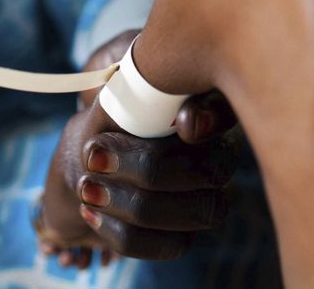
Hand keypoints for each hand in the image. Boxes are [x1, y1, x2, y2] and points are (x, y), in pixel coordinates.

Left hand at [37, 31, 239, 267]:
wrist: (86, 154)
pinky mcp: (185, 232)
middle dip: (151, 167)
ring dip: (132, 203)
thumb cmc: (107, 101)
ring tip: (86, 186)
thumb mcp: (111, 73)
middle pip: (214, 169)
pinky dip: (122, 232)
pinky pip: (170, 245)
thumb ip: (127, 67)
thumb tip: (127, 74)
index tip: (183, 124)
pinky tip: (91, 210)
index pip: (228, 110)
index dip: (213, 118)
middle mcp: (217, 152)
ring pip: (199, 211)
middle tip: (94, 155)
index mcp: (207, 104)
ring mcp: (207, 196)